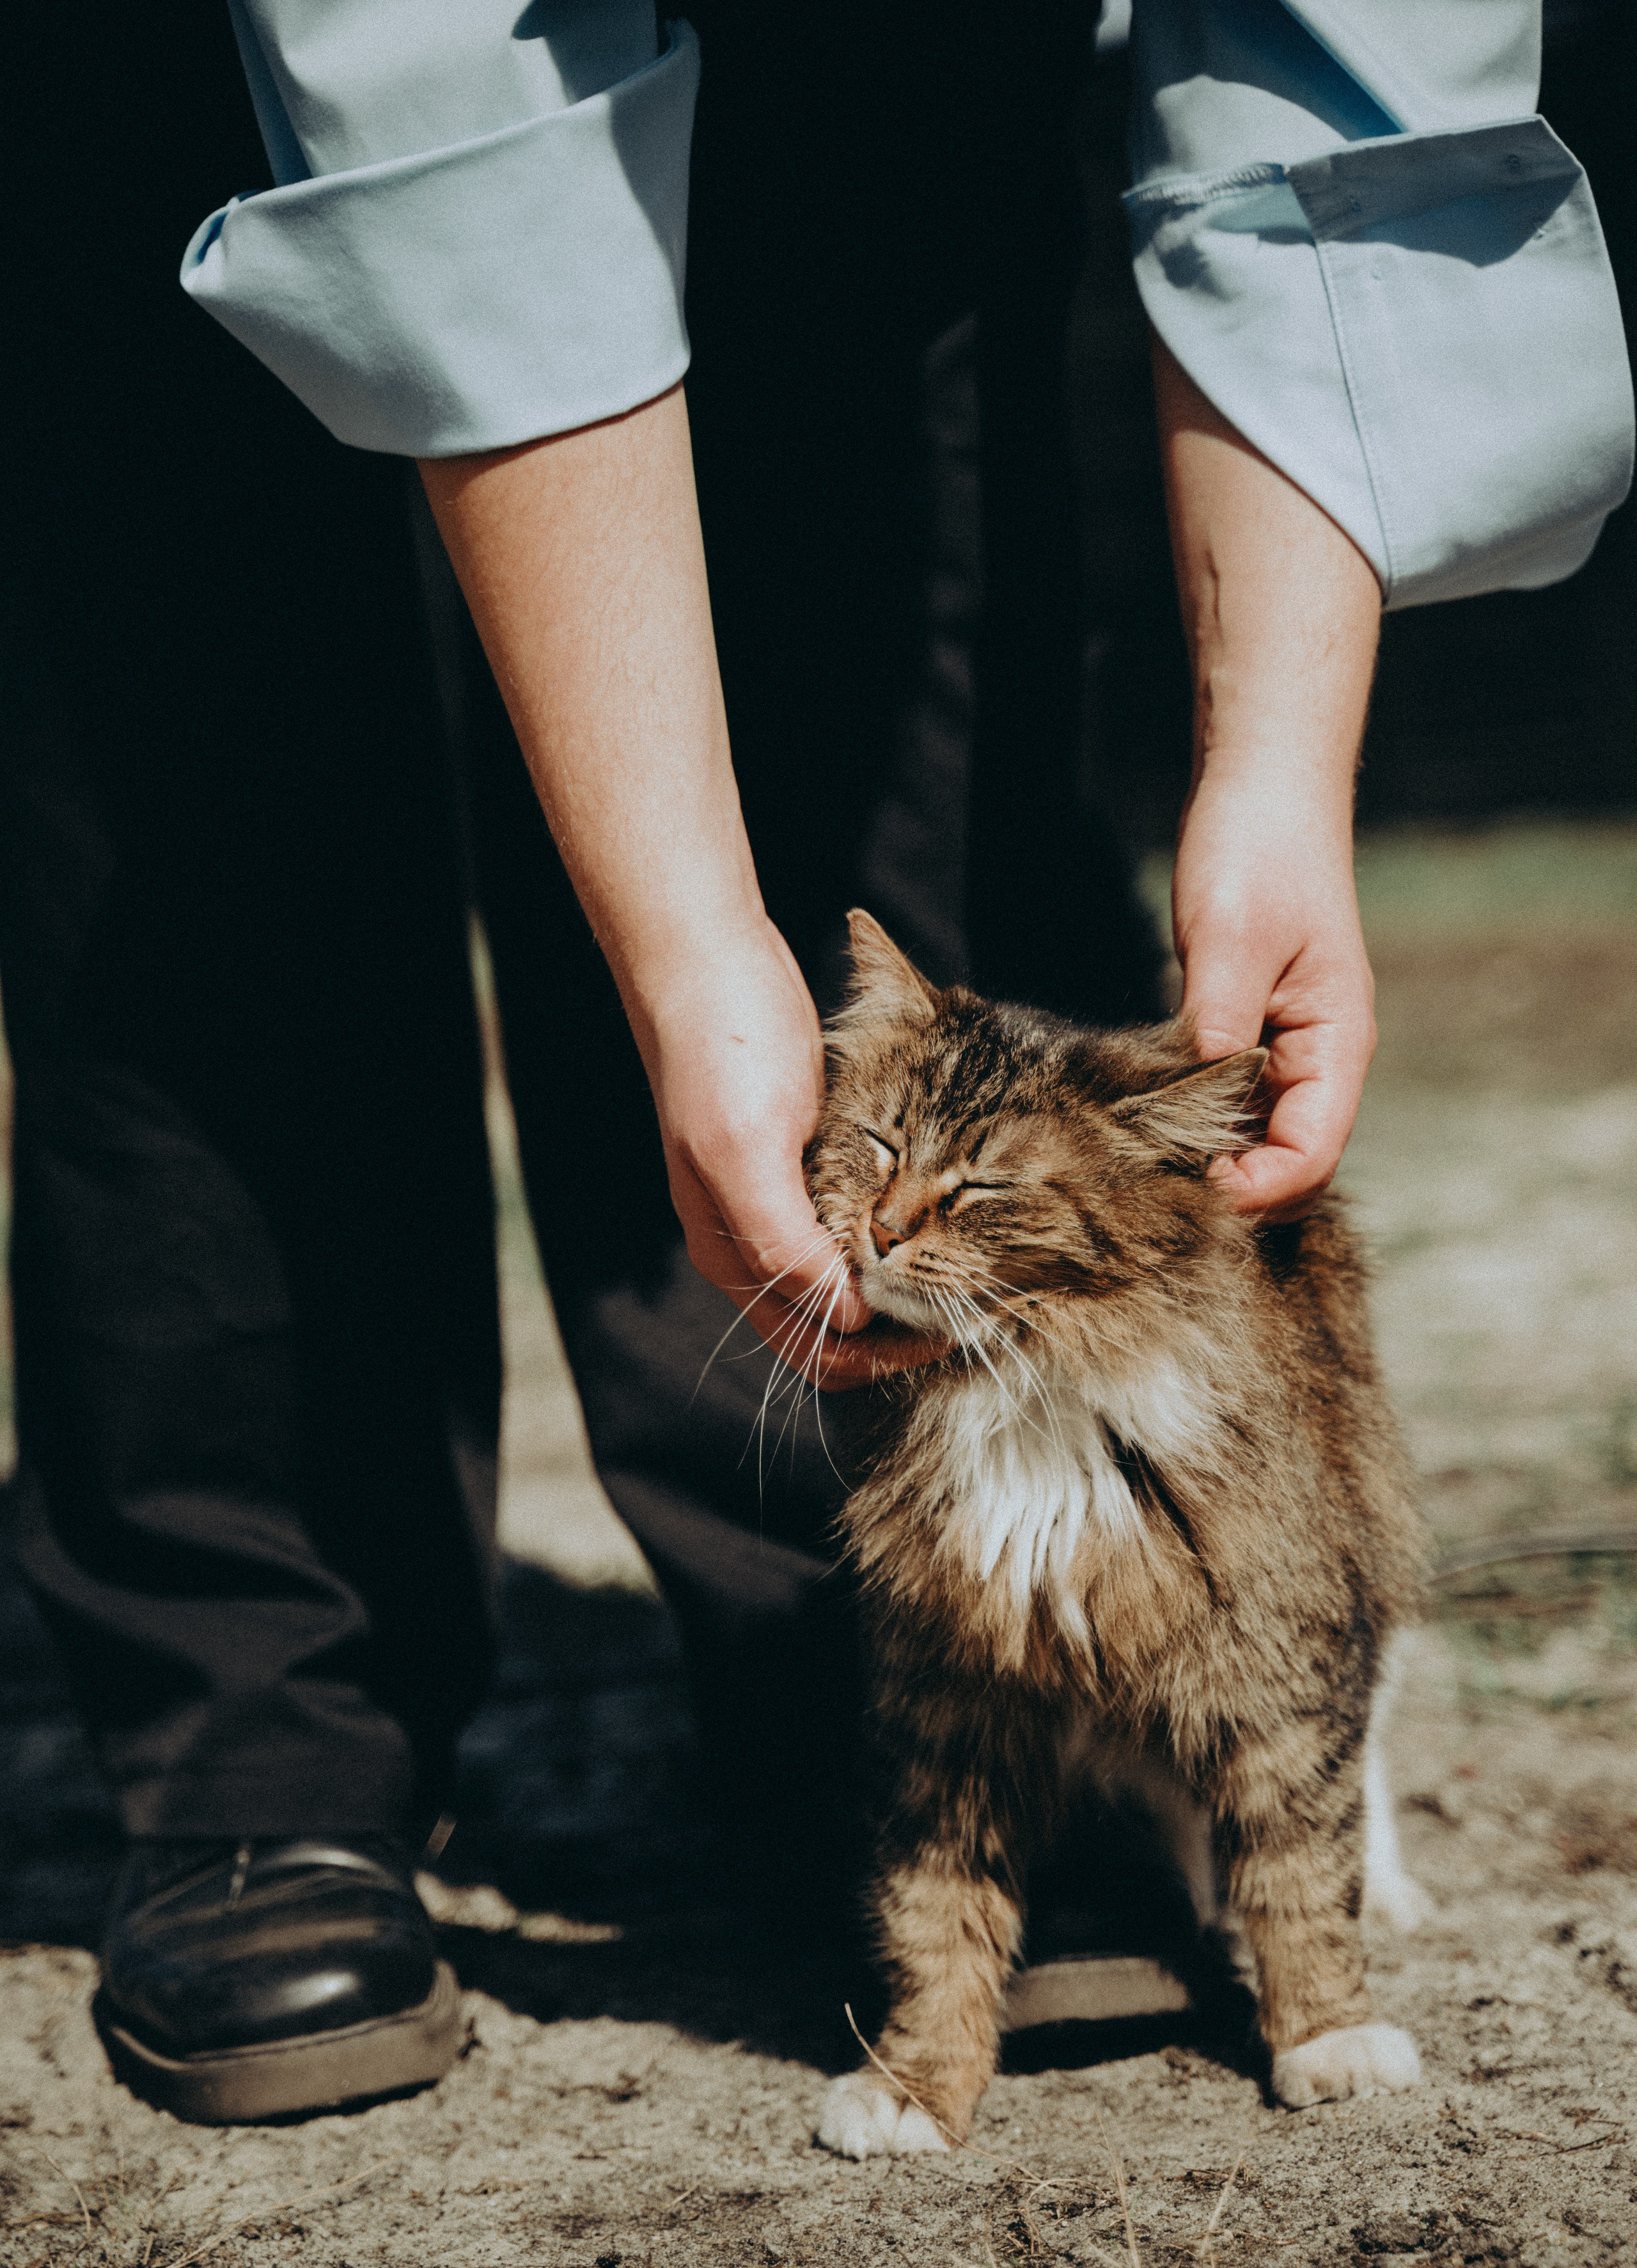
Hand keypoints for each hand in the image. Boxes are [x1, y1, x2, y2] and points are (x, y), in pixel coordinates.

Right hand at [638, 917, 944, 1386]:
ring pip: (852, 1282)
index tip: (959, 1329)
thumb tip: (843, 1318)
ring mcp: (779, 1199)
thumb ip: (786, 1245)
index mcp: (733, 1250)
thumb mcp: (749, 1151)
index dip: (886, 1354)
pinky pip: (855, 1231)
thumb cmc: (721, 1047)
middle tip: (981, 1313)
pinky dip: (897, 1247)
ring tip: (976, 1278)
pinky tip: (941, 1229)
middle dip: (905, 1334)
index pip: (817, 1348)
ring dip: (909, 1294)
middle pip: (838, 1329)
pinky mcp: (806, 1159)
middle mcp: (754, 1237)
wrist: (706, 958)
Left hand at [1150, 330, 1380, 1217]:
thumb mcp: (1233, 939)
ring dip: (1204, 1167)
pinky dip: (1187, 1127)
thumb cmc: (1257, 853)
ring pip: (1251, 1141)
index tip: (1184, 1196)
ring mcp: (1279, 1046)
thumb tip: (1195, 1100)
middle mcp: (1314, 1058)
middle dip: (1228, 1197)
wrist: (1260, 787)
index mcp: (1334, 1045)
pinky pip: (1223, 1103)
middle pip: (1283, 1167)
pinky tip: (1131, 1131)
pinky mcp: (1241, 1030)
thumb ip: (1218, 1022)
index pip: (1308, 1157)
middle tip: (1144, 1205)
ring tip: (1131, 1181)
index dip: (1253, 1193)